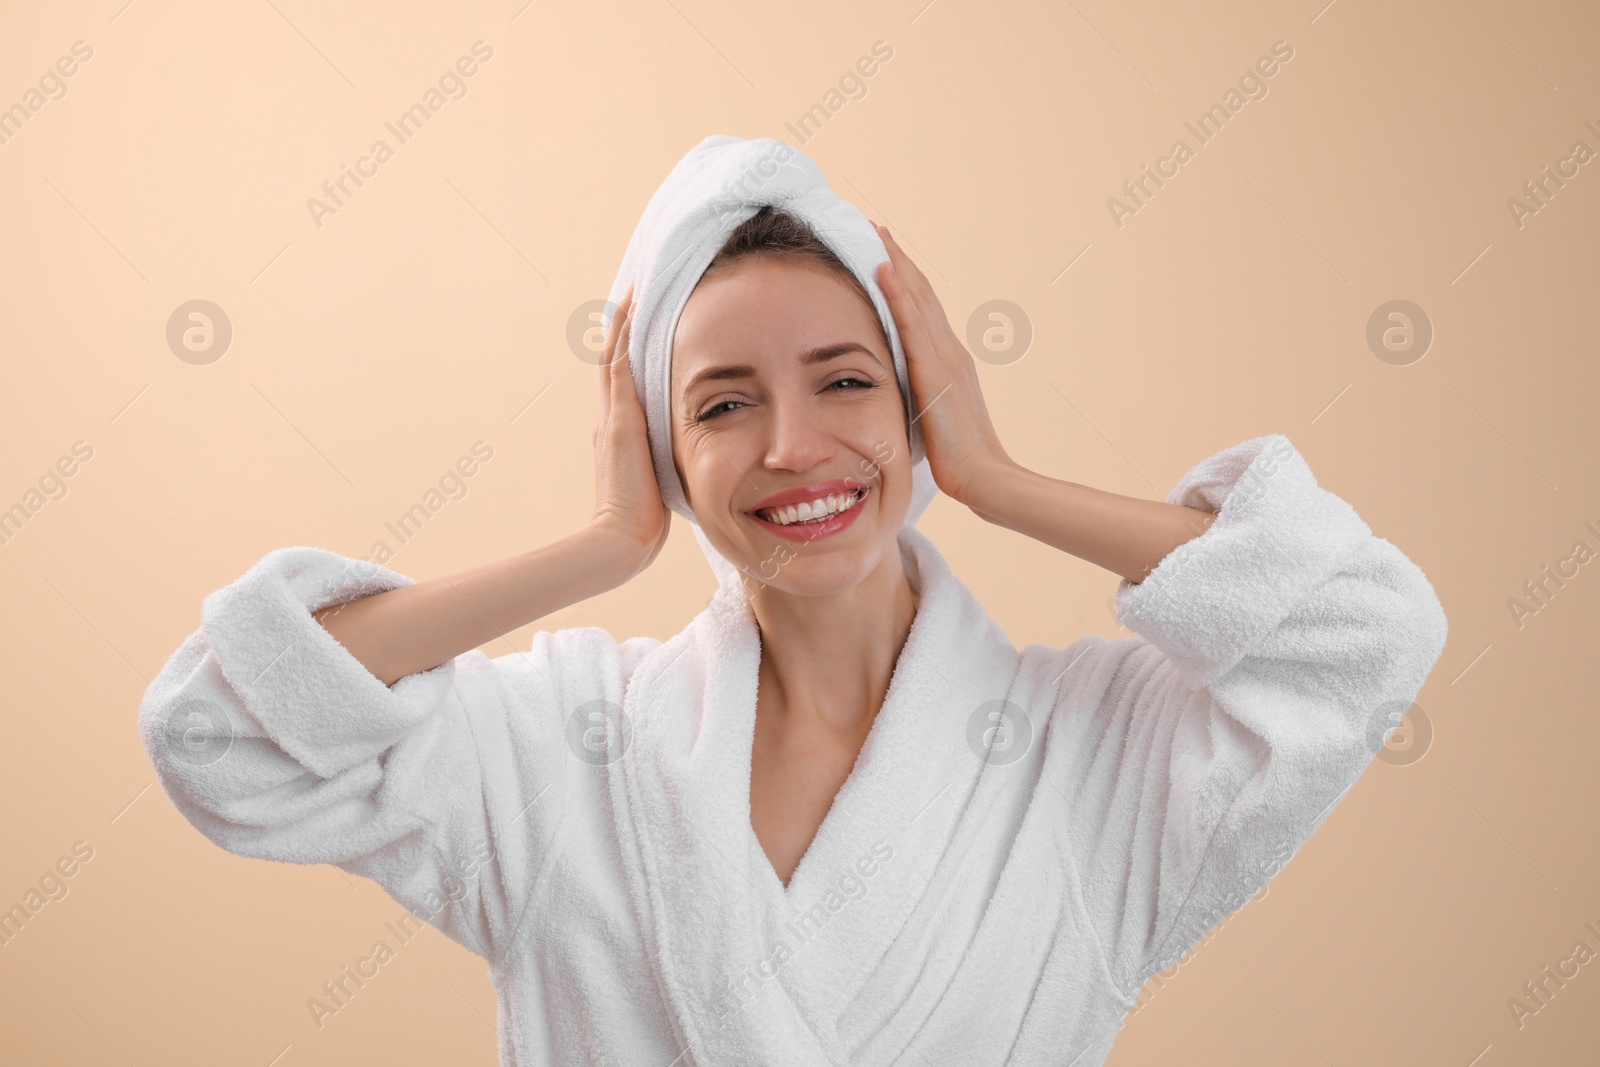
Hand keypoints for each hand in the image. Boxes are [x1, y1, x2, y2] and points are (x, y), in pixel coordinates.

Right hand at [589, 284, 670, 574]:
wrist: (621, 539)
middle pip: (615, 361)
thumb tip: (694, 463)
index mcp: (621, 434)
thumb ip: (666, 467)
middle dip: (624, 328)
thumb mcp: (660, 484)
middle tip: (635, 292)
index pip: (626, 384)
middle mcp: (612, 419)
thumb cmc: (643, 523)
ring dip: (624, 322)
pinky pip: (620, 364)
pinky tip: (632, 306)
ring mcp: (612, 416)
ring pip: (615, 355)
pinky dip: (623, 334)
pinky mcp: (619, 419)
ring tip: (635, 287)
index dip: (631, 354)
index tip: (643, 326)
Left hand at [872, 224, 1011, 507]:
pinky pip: (913, 323)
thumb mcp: (933, 417)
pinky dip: (899, 293)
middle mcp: (950, 349)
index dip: (905, 278)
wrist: (983, 475)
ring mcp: (946, 356)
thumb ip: (921, 397)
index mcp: (949, 360)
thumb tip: (900, 393)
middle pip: (922, 292)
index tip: (885, 252)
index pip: (923, 309)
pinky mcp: (936, 370)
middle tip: (878, 227)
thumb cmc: (958, 458)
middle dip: (900, 258)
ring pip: (919, 297)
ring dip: (897, 262)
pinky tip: (884, 269)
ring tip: (877, 234)